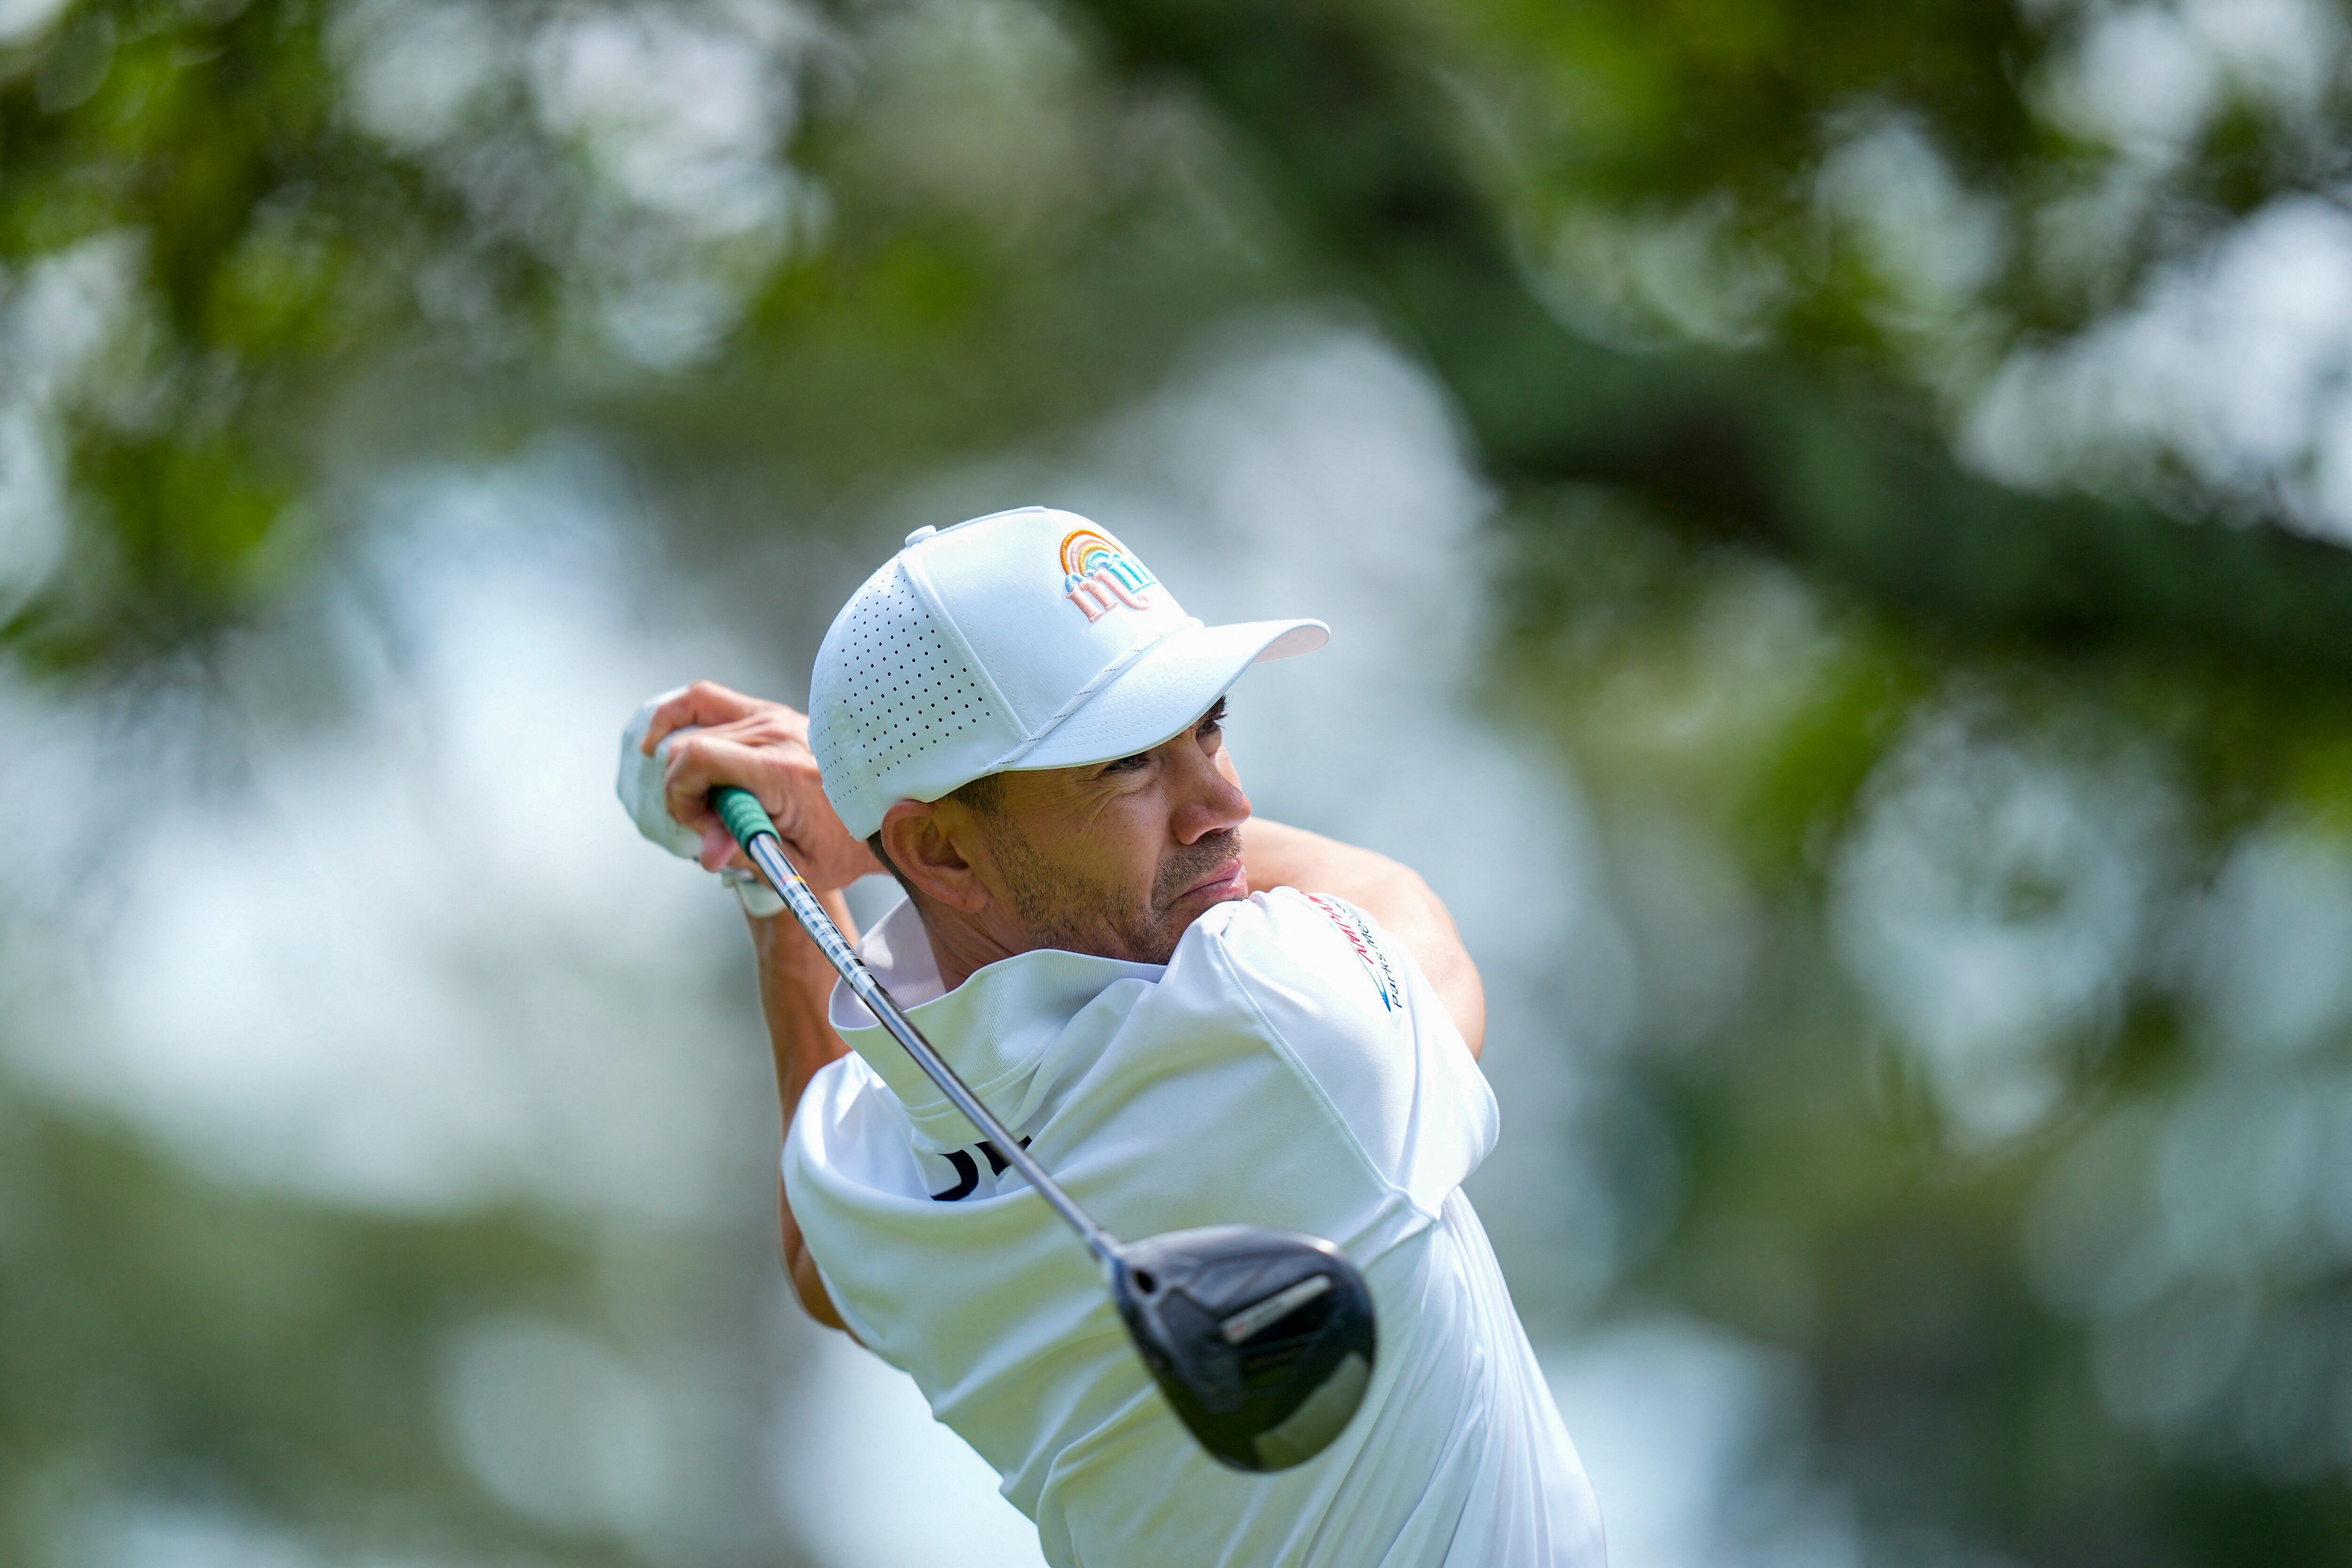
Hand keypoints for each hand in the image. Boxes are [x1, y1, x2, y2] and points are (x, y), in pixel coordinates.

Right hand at [642, 681, 882, 892]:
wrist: (887, 810)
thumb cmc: (849, 841)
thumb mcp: (801, 864)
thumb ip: (748, 854)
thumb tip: (707, 853)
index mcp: (782, 771)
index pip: (698, 758)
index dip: (680, 795)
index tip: (701, 827)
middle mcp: (776, 735)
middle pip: (689, 746)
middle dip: (683, 790)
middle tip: (711, 822)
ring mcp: (772, 717)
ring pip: (692, 728)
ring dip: (687, 767)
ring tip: (709, 798)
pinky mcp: (769, 713)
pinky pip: (707, 700)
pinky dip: (678, 717)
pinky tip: (661, 740)